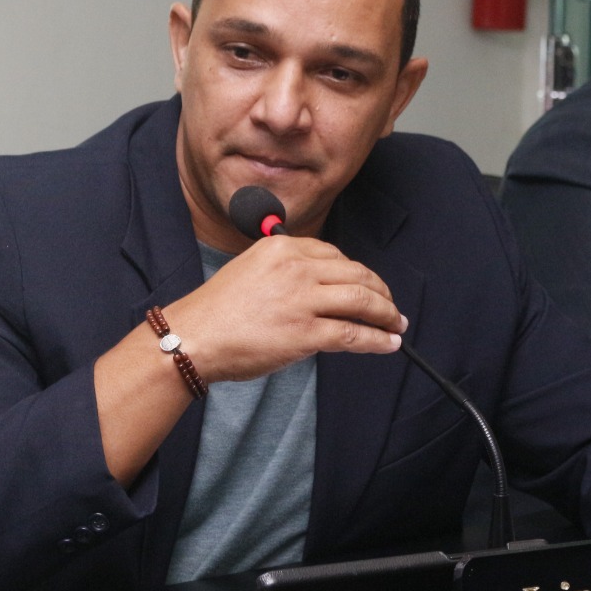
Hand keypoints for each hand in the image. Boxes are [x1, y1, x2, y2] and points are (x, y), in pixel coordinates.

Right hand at [163, 235, 405, 382]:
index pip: (335, 254)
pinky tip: (388, 344)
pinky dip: (378, 340)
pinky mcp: (306, 332)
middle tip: (390, 306)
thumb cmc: (216, 311)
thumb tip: (316, 285)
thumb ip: (283, 269)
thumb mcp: (248, 269)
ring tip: (396, 325)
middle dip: (380, 292)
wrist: (194, 337)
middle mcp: (296, 267)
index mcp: (281, 247)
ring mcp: (303, 299)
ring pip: (362, 300)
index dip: (357, 272)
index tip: (366, 285)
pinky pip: (354, 333)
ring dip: (386, 314)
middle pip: (356, 273)